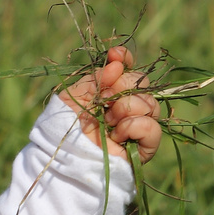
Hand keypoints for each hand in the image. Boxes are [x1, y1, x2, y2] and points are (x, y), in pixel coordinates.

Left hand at [59, 46, 163, 163]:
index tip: (115, 55)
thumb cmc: (64, 128)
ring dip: (126, 108)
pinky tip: (117, 134)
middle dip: (123, 86)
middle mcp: (128, 109)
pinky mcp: (144, 149)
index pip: (129, 70)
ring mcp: (137, 129)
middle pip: (143, 84)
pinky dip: (135, 126)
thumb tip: (118, 63)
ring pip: (150, 104)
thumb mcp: (74, 96)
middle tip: (103, 100)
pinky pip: (153, 128)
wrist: (60, 160)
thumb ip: (96, 77)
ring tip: (107, 120)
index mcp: (112, 95)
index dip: (126, 60)